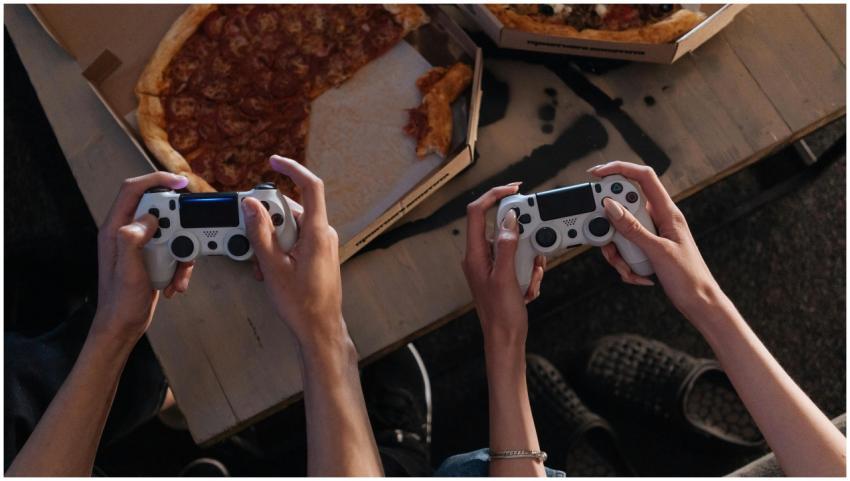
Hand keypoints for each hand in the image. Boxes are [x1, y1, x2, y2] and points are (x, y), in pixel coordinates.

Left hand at [94, 172, 194, 343]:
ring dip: (183, 250)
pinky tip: (177, 283)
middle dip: (180, 223)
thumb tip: (148, 218)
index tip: (181, 181)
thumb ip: (132, 240)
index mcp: (116, 230)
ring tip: (180, 271)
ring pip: (172, 231)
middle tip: (189, 237)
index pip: (132, 190)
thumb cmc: (121, 302)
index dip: (156, 179)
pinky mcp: (153, 257)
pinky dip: (181, 265)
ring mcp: (141, 245)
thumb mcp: (127, 271)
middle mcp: (127, 233)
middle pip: (159, 210)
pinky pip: (175, 250)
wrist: (124, 326)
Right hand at [243, 156, 344, 348]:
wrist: (320, 328)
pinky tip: (270, 270)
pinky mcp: (319, 254)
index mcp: (317, 232)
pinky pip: (296, 240)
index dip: (293, 169)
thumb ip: (260, 233)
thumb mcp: (273, 267)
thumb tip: (251, 205)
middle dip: (268, 222)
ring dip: (271, 241)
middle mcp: (323, 234)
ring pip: (291, 227)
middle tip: (252, 241)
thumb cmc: (301, 303)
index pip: (311, 187)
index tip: (274, 162)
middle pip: (292, 210)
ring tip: (262, 266)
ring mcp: (322, 244)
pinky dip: (279, 249)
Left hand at [462, 183, 545, 344]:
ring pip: (516, 245)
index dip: (493, 196)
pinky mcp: (502, 274)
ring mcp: (491, 266)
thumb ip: (508, 246)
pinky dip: (530, 271)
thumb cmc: (501, 315)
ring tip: (530, 279)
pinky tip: (529, 288)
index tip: (514, 189)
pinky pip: (520, 261)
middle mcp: (480, 257)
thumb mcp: (506, 278)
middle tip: (534, 250)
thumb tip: (510, 219)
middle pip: (503, 228)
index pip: (477, 212)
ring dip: (530, 259)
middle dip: (524, 237)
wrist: (505, 339)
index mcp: (474, 254)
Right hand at [588, 161, 722, 321]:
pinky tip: (637, 276)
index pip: (643, 177)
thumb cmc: (689, 277)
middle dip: (610, 227)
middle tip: (608, 241)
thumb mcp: (657, 251)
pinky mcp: (646, 248)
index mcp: (667, 211)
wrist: (699, 302)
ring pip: (620, 232)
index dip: (620, 169)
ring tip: (628, 268)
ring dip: (617, 252)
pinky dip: (624, 263)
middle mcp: (658, 219)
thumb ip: (632, 228)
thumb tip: (610, 206)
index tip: (596, 174)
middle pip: (623, 207)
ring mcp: (651, 234)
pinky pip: (624, 248)